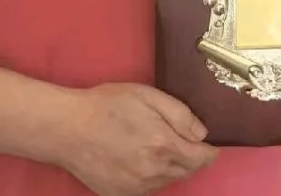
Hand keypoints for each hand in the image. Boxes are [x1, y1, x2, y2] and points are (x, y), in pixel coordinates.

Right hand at [59, 82, 217, 195]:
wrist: (68, 128)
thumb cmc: (108, 105)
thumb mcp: (147, 95)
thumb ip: (179, 113)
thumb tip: (202, 133)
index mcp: (163, 144)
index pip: (201, 158)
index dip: (210, 152)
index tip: (211, 147)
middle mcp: (153, 171)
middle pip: (186, 171)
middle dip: (191, 158)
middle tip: (185, 143)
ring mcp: (137, 187)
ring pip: (168, 181)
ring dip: (172, 167)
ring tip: (158, 147)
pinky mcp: (121, 195)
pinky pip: (148, 189)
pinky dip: (152, 177)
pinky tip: (140, 159)